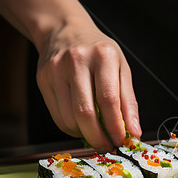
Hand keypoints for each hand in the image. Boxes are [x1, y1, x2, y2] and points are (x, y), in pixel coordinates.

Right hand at [36, 22, 140, 151]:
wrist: (65, 30)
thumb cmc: (99, 53)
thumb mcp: (121, 69)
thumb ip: (129, 101)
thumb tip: (134, 132)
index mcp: (103, 56)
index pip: (108, 100)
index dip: (115, 126)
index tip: (122, 141)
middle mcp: (77, 61)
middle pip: (85, 112)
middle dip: (98, 137)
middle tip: (108, 146)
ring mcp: (55, 70)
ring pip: (68, 118)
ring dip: (84, 134)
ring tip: (96, 135)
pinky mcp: (42, 80)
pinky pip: (57, 116)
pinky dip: (71, 128)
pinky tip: (81, 125)